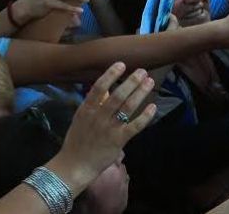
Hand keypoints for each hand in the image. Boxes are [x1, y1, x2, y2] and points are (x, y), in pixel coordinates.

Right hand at [51, 63, 155, 189]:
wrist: (75, 164)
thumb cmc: (77, 140)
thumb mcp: (80, 118)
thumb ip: (93, 102)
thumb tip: (106, 87)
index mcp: (87, 109)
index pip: (99, 87)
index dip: (111, 74)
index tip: (122, 64)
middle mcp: (99, 116)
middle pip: (118, 95)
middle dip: (132, 81)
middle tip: (143, 71)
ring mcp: (109, 128)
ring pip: (128, 107)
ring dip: (140, 93)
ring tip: (149, 82)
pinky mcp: (118, 140)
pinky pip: (135, 126)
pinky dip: (145, 116)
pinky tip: (153, 107)